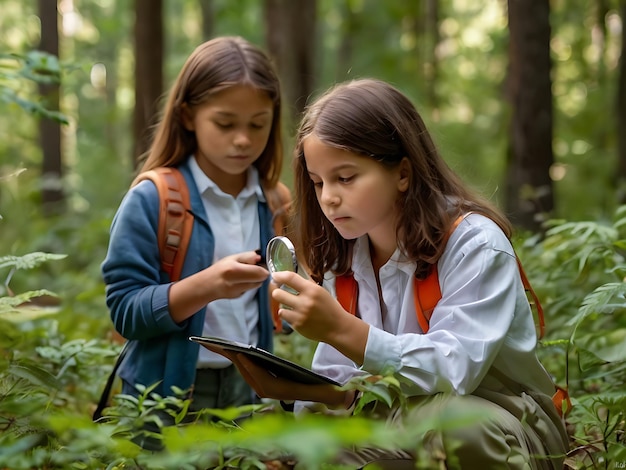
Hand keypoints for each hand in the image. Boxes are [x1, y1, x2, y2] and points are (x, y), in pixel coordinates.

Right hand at [205, 251, 268, 298]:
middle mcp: (236, 284)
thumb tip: (260, 257)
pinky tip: (240, 280)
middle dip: (260, 273)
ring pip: (257, 285)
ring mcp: (238, 293)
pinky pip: (250, 289)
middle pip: (261, 280)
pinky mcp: (239, 297)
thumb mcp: (232, 258)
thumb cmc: (219, 269)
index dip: (263, 267)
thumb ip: (248, 256)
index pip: (260, 273)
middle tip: (252, 267)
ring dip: (255, 279)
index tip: (259, 263)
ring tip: (244, 273)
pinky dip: (249, 284)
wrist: (206, 285)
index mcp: (234, 271)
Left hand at [225, 352, 346, 405]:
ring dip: (233, 359)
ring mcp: (266, 387)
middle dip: (233, 359)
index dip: (249, 367)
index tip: (239, 353)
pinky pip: (249, 370)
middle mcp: (270, 392)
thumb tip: (321, 388)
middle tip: (219, 345)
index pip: (261, 379)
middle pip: (248, 374)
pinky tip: (233, 350)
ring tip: (220, 345)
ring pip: (247, 372)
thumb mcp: (320, 386)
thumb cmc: (323, 386)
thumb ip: (321, 389)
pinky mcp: (264, 381)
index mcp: (281, 392)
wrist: (325, 395)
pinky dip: (240, 360)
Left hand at [270, 271, 368, 363]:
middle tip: (280, 292)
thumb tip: (287, 278)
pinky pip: (285, 317)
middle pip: (278, 293)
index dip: (279, 275)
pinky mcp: (297, 326)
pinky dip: (289, 316)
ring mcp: (300, 315)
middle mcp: (305, 302)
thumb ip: (305, 285)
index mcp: (312, 290)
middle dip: (277, 292)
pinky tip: (298, 315)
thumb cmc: (329, 308)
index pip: (290, 278)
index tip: (275, 276)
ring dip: (284, 305)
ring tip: (292, 306)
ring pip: (279, 307)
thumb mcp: (320, 291)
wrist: (337, 327)